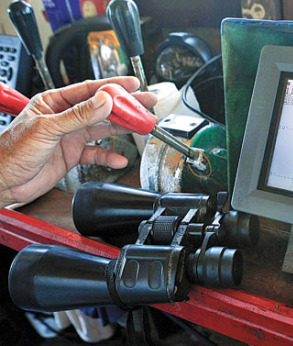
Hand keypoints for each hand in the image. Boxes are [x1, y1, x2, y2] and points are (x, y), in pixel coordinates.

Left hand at [0, 77, 156, 206]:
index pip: (89, 90)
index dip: (113, 87)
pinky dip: (109, 156)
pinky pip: (96, 153)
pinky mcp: (73, 154)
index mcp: (54, 102)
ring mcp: (70, 136)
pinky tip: (119, 159)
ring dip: (122, 129)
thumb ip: (78, 115)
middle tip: (146, 105)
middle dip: (125, 107)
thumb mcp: (47, 128)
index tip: (133, 85)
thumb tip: (103, 101)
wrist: (3, 181)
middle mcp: (65, 117)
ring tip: (141, 127)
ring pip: (103, 129)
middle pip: (102, 109)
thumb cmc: (12, 151)